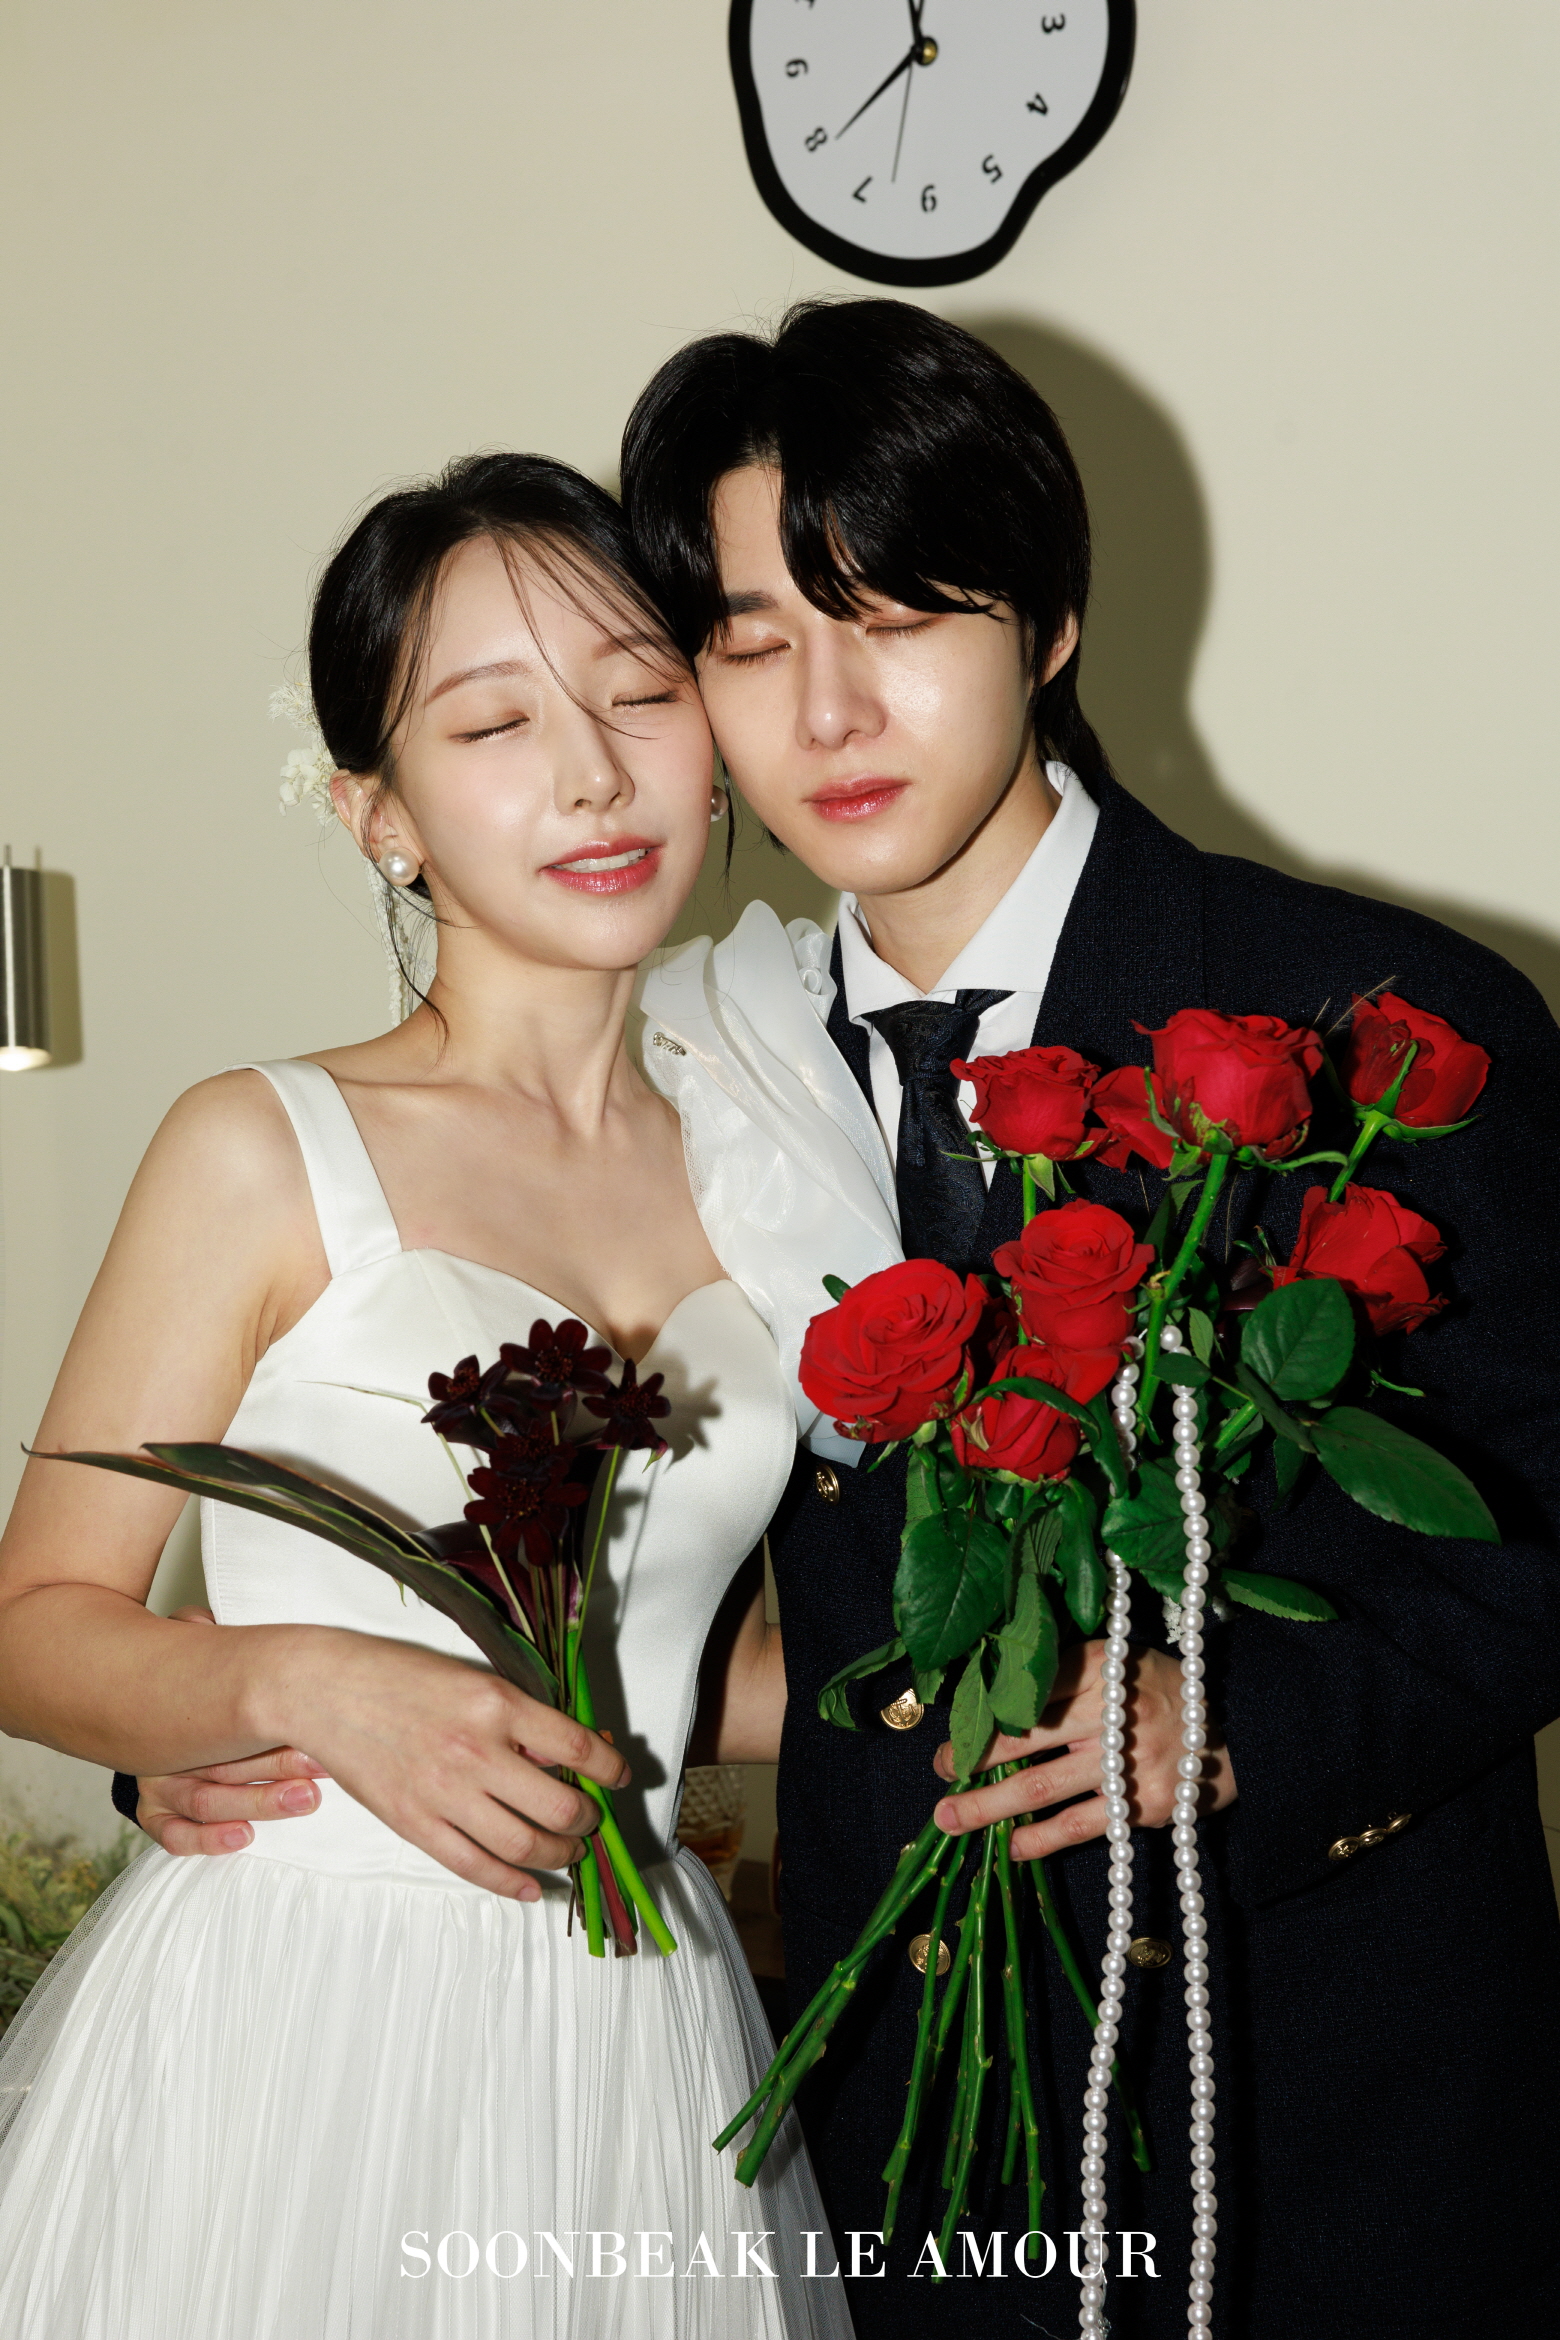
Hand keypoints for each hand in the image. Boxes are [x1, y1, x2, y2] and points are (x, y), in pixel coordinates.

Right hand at [134, 1606, 329, 1855]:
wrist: (151, 1711)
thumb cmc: (197, 1684)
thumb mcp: (199, 1653)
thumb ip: (201, 1639)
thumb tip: (199, 1622)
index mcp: (183, 1709)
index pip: (225, 1723)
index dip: (274, 1733)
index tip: (318, 1738)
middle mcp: (167, 1748)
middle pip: (224, 1762)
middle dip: (278, 1764)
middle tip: (319, 1769)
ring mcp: (159, 1784)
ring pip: (206, 1799)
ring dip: (259, 1801)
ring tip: (304, 1798)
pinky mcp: (156, 1815)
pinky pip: (174, 1835)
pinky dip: (207, 1839)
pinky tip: (241, 1837)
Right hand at [270, 1626, 630, 1901]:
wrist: (327, 1690)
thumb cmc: (401, 1676)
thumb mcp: (474, 1679)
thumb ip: (523, 1716)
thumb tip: (578, 1749)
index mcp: (497, 1704)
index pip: (577, 1746)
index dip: (611, 1768)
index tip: (620, 1775)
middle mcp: (476, 1752)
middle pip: (560, 1807)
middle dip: (588, 1819)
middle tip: (590, 1817)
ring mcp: (444, 1793)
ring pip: (525, 1845)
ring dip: (559, 1853)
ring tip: (568, 1848)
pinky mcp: (415, 1824)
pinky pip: (475, 1866)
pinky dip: (511, 1883)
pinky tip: (529, 1885)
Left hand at [931, 1640, 1236, 1861]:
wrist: (1237, 1733)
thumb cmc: (1157, 1693)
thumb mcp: (1119, 1661)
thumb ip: (1066, 1672)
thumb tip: (989, 1694)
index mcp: (1101, 1663)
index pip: (1028, 1685)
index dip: (984, 1708)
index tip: (952, 1725)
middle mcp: (1113, 1708)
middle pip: (1027, 1734)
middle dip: (974, 1755)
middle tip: (938, 1769)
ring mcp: (1128, 1759)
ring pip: (1043, 1786)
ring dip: (990, 1805)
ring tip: (949, 1818)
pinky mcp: (1143, 1803)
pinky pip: (1079, 1826)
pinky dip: (1041, 1839)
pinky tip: (1013, 1847)